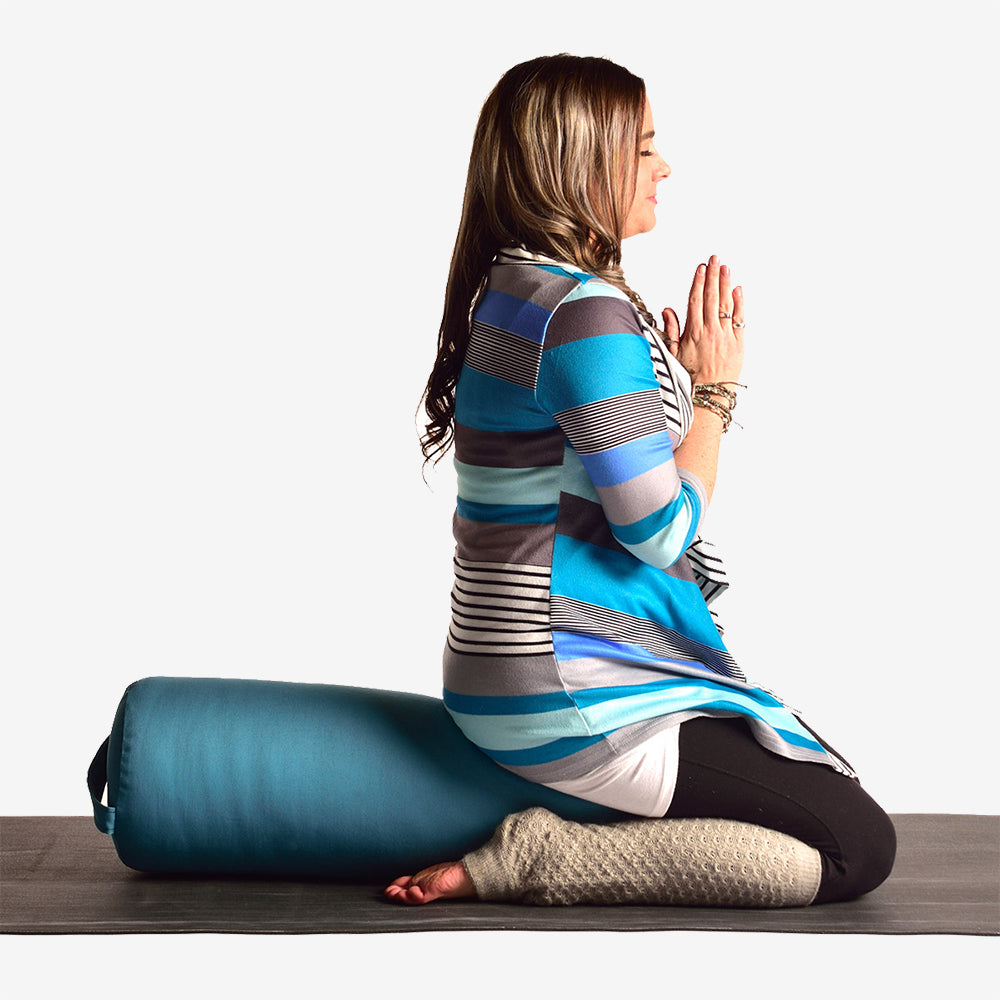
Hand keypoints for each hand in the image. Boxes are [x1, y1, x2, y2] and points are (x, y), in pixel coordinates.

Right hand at [662, 254, 744, 385]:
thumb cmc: (690, 378)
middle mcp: (710, 332)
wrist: (709, 396)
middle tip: (715, 258)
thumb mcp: (672, 355)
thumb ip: (671, 330)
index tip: (700, 269)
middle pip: (711, 297)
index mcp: (692, 334)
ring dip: (725, 284)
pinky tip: (738, 290)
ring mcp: (725, 336)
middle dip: (713, 276)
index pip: (695, 301)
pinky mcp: (738, 343)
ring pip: (725, 305)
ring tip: (725, 268)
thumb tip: (667, 310)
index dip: (698, 283)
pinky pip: (739, 319)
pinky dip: (739, 303)